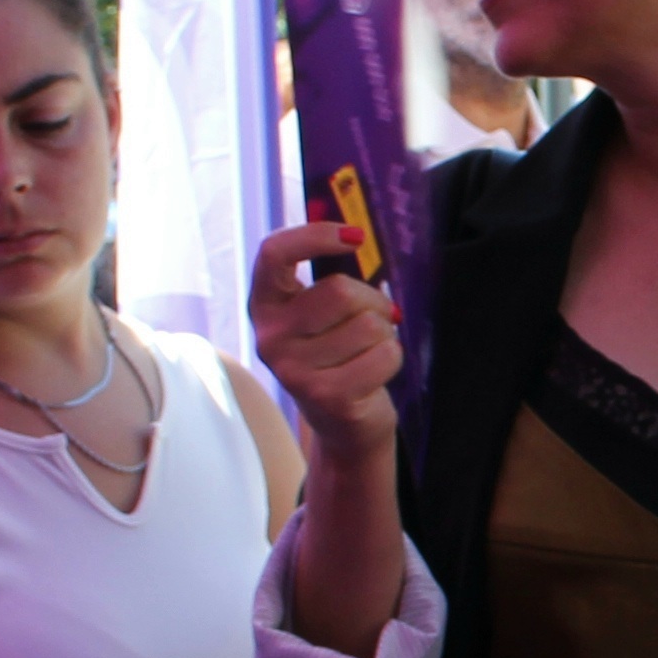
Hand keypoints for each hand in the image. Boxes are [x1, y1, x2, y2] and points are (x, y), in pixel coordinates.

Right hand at [249, 216, 402, 462]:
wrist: (341, 423)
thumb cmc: (335, 354)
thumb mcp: (320, 314)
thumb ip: (328, 278)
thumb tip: (355, 234)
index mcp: (265, 306)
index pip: (273, 253)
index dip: (315, 236)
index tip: (354, 237)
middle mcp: (270, 338)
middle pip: (339, 291)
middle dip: (370, 300)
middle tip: (371, 319)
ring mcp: (295, 371)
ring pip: (369, 324)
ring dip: (383, 332)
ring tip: (368, 350)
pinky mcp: (328, 396)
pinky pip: (386, 354)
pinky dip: (392, 357)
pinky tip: (373, 371)